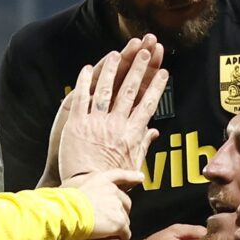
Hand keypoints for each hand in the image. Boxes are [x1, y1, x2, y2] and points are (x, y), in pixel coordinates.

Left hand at [59, 43, 168, 179]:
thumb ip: (143, 144)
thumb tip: (154, 132)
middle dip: (139, 68)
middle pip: (130, 90)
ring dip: (113, 69)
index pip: (148, 104)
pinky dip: (84, 82)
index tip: (163, 72)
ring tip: (118, 52)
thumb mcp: (134, 163)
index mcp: (133, 134)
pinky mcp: (76, 124)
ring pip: (106, 90)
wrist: (86, 189)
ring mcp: (95, 123)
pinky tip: (89, 68)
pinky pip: (81, 98)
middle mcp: (116, 124)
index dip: (156, 86)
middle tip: (146, 50)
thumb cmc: (112, 179)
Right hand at [61, 170, 143, 239]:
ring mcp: (117, 207)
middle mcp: (112, 191)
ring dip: (119, 226)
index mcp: (100, 179)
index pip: (119, 176)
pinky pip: (126, 233)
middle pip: (125, 202)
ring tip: (108, 234)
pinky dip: (123, 239)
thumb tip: (75, 191)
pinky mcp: (119, 223)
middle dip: (120, 211)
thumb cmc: (61, 202)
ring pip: (125, 218)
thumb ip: (80, 187)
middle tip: (110, 221)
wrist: (64, 213)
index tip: (140, 178)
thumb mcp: (70, 186)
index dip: (131, 176)